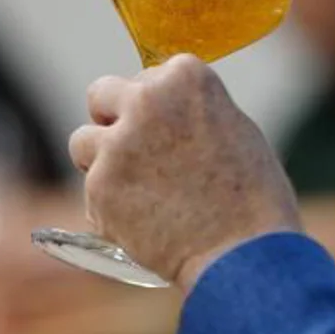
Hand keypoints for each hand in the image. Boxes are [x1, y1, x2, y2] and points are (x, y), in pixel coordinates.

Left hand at [71, 55, 300, 291]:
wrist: (244, 256)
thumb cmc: (252, 197)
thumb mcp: (231, 128)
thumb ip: (188, 110)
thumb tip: (160, 113)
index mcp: (185, 77)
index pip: (148, 76)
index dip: (158, 108)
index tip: (172, 131)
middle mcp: (146, 100)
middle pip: (101, 94)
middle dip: (113, 119)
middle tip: (133, 151)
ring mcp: (118, 144)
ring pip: (83, 141)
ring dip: (102, 162)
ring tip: (137, 192)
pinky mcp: (100, 186)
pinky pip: (90, 191)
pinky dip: (109, 207)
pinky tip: (141, 222)